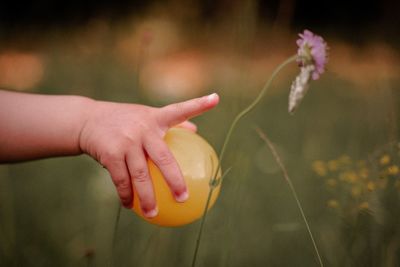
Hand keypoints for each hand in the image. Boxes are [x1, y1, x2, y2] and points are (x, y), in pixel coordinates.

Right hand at [79, 93, 218, 216]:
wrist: (87, 119)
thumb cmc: (124, 119)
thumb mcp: (147, 115)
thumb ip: (172, 122)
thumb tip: (196, 128)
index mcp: (155, 118)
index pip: (180, 110)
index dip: (199, 105)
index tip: (215, 98)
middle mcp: (143, 129)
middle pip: (164, 158)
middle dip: (175, 180)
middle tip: (183, 198)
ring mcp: (126, 142)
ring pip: (141, 176)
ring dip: (147, 198)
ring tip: (154, 214)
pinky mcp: (110, 153)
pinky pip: (121, 180)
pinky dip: (126, 195)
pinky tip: (129, 206)